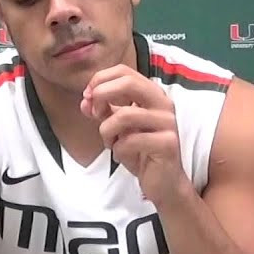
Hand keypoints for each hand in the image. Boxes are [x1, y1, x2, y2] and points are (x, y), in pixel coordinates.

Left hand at [81, 65, 186, 199]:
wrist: (164, 183)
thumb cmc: (141, 151)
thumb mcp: (117, 128)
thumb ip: (103, 111)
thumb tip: (86, 100)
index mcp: (152, 94)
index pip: (124, 71)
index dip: (100, 80)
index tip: (88, 97)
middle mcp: (163, 103)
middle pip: (128, 83)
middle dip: (102, 96)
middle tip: (95, 114)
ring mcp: (167, 123)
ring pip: (124, 115)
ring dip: (107, 131)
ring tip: (110, 143)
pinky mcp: (168, 143)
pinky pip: (130, 141)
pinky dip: (118, 150)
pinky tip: (122, 156)